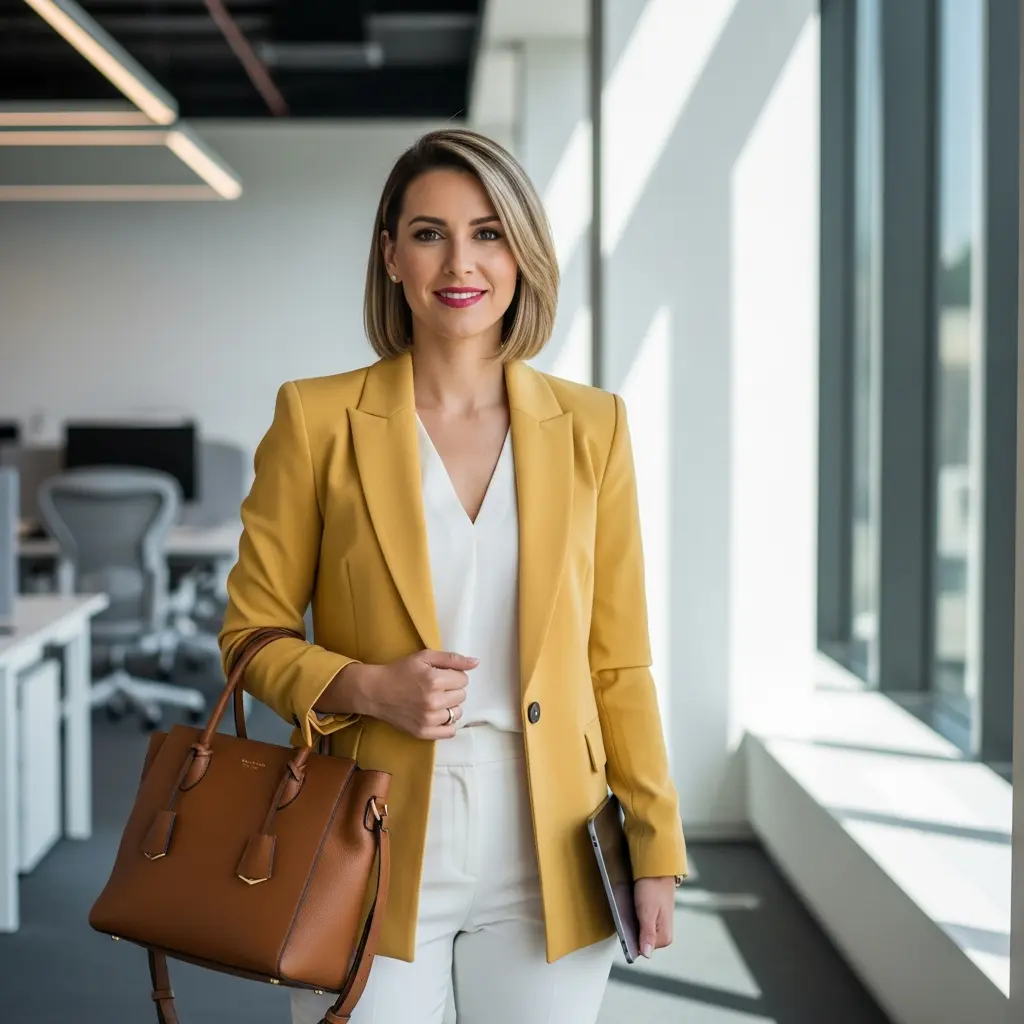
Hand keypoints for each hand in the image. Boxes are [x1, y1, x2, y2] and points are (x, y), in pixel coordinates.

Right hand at [350, 650, 476, 739]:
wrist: (375, 691)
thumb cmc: (400, 671)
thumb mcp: (424, 657)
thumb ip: (452, 659)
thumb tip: (476, 663)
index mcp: (434, 680)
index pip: (463, 679)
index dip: (454, 675)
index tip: (441, 675)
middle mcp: (433, 702)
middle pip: (462, 695)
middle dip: (452, 689)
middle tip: (437, 687)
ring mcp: (428, 719)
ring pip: (457, 712)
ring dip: (450, 705)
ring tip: (436, 700)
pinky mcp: (423, 732)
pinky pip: (449, 731)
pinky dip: (447, 723)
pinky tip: (437, 714)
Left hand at [633, 876, 675, 958]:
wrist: (657, 870)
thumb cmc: (652, 889)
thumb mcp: (647, 912)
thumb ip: (647, 934)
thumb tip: (647, 954)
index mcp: (664, 938)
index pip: (641, 949)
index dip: (632, 938)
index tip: (628, 925)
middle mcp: (664, 935)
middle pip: (641, 942)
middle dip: (633, 931)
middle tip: (632, 914)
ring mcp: (660, 926)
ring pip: (640, 932)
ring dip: (634, 923)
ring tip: (634, 909)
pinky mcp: (656, 918)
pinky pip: (642, 924)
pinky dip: (636, 918)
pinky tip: (635, 908)